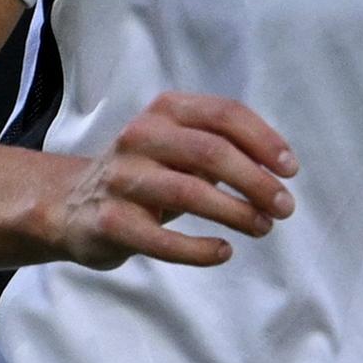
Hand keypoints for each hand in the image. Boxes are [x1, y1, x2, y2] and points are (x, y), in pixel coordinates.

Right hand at [30, 92, 296, 269]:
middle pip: (211, 152)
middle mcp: (140, 136)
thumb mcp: (182, 148)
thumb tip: (279, 171)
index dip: (265, 141)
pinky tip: (223, 251)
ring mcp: (121, 178)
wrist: (72, 205)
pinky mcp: (109, 221)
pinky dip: (198, 249)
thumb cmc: (148, 173)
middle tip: (284, 206)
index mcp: (166, 110)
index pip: (225, 114)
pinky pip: (161, 239)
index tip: (290, 169)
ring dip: (236, 212)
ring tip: (263, 228)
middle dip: (256, 181)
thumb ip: (224, 148)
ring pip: (189, 192)